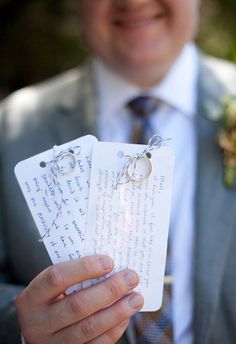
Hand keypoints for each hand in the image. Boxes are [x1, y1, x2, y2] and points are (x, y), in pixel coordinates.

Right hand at [16, 255, 142, 342]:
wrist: (37, 328)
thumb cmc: (51, 297)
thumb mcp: (53, 285)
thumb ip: (74, 275)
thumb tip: (111, 266)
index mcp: (32, 297)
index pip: (57, 277)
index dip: (84, 268)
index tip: (109, 261)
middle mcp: (38, 323)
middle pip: (77, 306)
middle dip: (109, 290)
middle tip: (131, 277)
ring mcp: (53, 343)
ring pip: (89, 328)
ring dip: (117, 312)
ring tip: (136, 298)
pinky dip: (114, 331)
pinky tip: (125, 317)